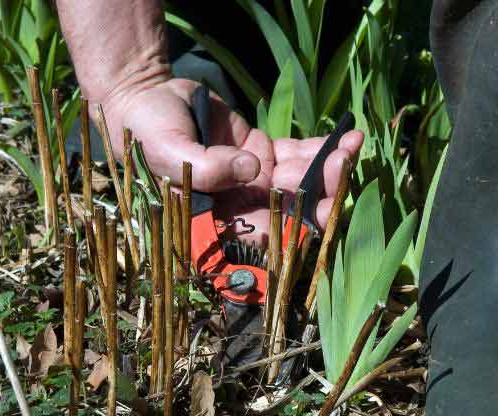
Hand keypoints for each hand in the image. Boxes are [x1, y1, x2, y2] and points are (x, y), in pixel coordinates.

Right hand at [99, 78, 363, 245]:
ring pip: (303, 184)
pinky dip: (323, 148)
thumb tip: (252, 169)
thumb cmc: (147, 131)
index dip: (296, 227)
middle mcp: (241, 209)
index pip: (264, 236)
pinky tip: (347, 137)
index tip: (321, 207)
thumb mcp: (168, 150)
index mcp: (217, 222)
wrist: (145, 98)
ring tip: (352, 145)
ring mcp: (255, 182)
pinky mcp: (263, 154)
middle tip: (343, 166)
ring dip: (330, 168)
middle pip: (292, 212)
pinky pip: (300, 156)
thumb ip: (206, 166)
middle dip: (322, 193)